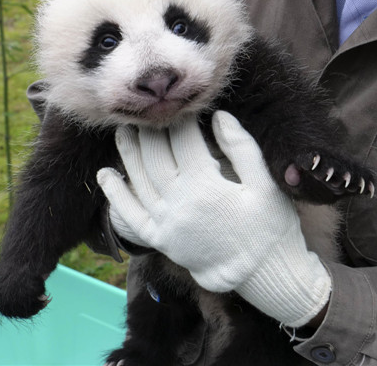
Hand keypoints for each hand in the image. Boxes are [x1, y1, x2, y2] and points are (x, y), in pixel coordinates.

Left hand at [97, 111, 330, 326]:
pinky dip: (115, 196)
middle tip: (145, 110)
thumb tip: (218, 115)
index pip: (183, 140)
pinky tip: (106, 177)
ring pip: (138, 180)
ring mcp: (165, 224)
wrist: (263, 274)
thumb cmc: (270, 227)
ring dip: (128, 153)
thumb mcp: (266, 185)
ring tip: (122, 129)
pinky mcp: (160, 240)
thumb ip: (242, 147)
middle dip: (149, 130)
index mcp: (206, 186)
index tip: (181, 103)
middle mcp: (179, 204)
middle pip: (154, 157)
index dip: (181, 118)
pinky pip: (130, 217)